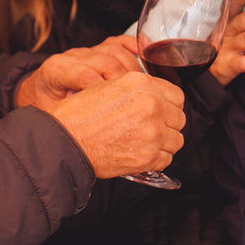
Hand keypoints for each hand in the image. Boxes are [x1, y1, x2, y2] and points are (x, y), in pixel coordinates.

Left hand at [16, 35, 140, 112]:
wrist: (35, 93)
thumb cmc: (43, 106)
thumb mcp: (51, 116)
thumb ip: (70, 117)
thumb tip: (95, 129)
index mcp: (56, 70)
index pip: (86, 75)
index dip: (106, 92)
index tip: (117, 110)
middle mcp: (71, 57)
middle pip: (105, 62)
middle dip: (124, 82)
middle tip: (137, 102)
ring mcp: (84, 52)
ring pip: (114, 50)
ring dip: (132, 67)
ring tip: (144, 87)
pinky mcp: (94, 50)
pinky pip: (116, 42)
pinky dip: (132, 46)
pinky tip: (145, 52)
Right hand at [48, 71, 184, 178]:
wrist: (65, 140)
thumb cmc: (80, 115)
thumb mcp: (109, 86)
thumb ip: (138, 89)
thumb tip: (158, 98)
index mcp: (142, 84)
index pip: (177, 96)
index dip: (168, 105)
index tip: (160, 112)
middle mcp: (151, 105)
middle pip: (179, 118)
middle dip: (167, 125)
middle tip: (148, 129)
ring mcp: (152, 132)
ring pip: (176, 140)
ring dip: (163, 143)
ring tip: (143, 142)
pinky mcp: (148, 156)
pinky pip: (166, 159)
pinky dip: (155, 159)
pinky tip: (139, 153)